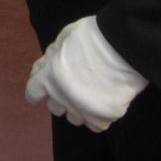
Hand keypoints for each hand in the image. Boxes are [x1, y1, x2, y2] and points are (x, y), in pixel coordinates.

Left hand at [24, 15, 147, 131]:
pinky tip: (106, 101)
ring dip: (78, 107)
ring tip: (93, 93)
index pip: (33, 93)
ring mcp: (83, 110)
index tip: (42, 91)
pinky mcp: (103, 118)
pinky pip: (95, 125)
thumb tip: (44, 66)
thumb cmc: (96, 35)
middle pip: (54, 107)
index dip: (37, 91)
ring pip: (74, 118)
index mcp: (50, 76)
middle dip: (60, 97)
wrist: (127, 46)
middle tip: (75, 84)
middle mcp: (63, 97)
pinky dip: (99, 116)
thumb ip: (53, 54)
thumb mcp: (66, 35)